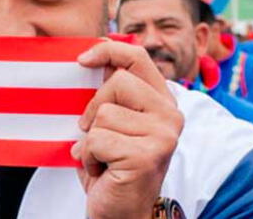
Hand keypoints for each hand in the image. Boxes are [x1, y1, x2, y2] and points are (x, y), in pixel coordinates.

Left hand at [72, 41, 183, 218]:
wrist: (121, 213)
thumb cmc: (112, 167)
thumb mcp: (111, 124)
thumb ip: (109, 94)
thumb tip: (88, 58)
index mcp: (161, 101)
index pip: (137, 57)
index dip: (108, 50)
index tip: (82, 59)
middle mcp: (170, 115)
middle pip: (117, 81)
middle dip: (93, 108)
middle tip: (94, 134)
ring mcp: (162, 135)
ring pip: (103, 113)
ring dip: (90, 140)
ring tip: (103, 158)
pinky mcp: (147, 155)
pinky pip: (97, 139)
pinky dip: (88, 157)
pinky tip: (102, 170)